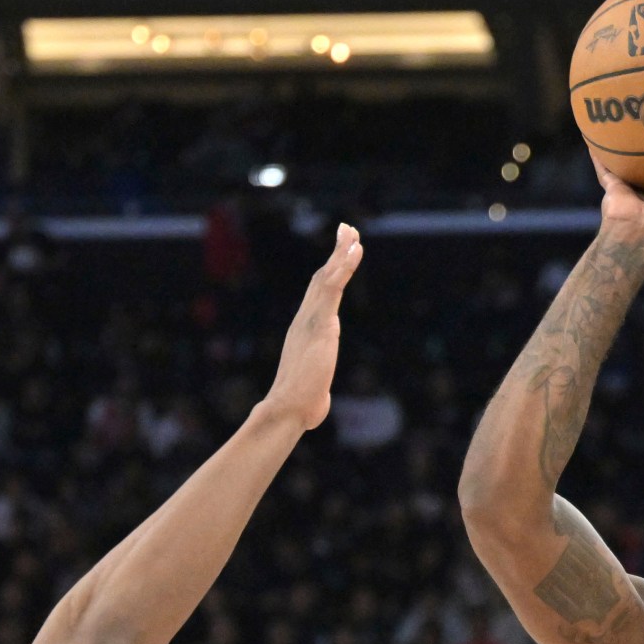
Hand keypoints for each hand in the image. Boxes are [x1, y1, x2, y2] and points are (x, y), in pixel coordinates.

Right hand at [261, 223, 363, 432]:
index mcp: (304, 332)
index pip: (318, 297)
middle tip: (347, 231)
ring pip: (327, 276)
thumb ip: (316, 393)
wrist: (288, 409)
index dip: (328, 274)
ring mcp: (311, 318)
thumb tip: (315, 412)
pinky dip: (344, 265)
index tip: (338, 257)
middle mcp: (305, 320)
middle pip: (321, 278)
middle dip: (335, 253)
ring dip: (341, 252)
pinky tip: (354, 249)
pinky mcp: (321, 322)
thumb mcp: (312, 394)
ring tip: (353, 232)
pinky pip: (333, 285)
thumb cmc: (299, 408)